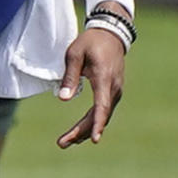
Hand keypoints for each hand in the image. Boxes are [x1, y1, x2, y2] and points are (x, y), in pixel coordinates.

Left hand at [56, 26, 125, 147]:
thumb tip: (63, 99)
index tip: (95, 140)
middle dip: (81, 132)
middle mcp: (113, 88)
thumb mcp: (74, 54)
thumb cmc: (90, 42)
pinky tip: (80, 132)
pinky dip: (92, 122)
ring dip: (85, 130)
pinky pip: (103, 111)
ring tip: (66, 141)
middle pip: (99, 116)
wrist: (110, 34)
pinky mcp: (113, 92)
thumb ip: (69, 76)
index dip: (97, 124)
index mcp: (104, 78)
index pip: (101, 106)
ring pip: (102, 116)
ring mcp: (115, 91)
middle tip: (61, 143)